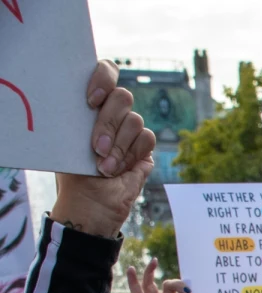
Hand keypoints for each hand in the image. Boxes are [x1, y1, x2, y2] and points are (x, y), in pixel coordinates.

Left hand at [49, 61, 155, 237]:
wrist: (90, 206)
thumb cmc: (73, 176)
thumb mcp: (69, 144)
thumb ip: (81, 121)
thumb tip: (89, 105)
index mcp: (90, 105)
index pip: (105, 72)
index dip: (102, 79)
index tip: (90, 101)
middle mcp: (112, 113)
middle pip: (123, 96)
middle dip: (109, 123)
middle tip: (97, 148)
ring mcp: (130, 130)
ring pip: (135, 121)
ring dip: (119, 146)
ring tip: (105, 167)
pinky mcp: (144, 149)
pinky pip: (148, 139)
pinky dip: (133, 155)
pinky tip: (120, 170)